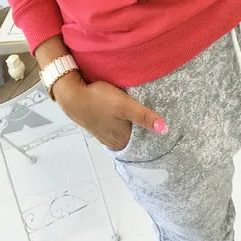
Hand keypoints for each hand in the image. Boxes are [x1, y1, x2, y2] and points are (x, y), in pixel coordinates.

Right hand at [52, 71, 167, 151]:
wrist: (73, 96)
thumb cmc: (99, 99)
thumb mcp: (124, 104)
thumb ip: (144, 116)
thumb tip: (164, 129)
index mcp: (123, 139)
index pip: (146, 144)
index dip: (156, 138)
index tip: (168, 132)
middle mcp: (115, 142)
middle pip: (136, 141)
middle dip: (147, 135)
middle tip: (160, 125)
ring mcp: (106, 136)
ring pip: (127, 137)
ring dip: (135, 131)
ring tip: (146, 122)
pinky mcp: (100, 128)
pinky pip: (117, 132)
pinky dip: (124, 128)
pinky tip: (126, 120)